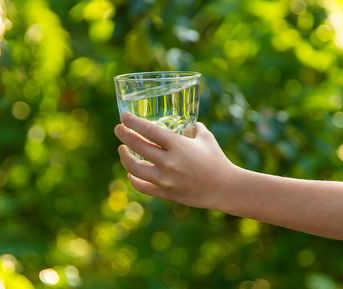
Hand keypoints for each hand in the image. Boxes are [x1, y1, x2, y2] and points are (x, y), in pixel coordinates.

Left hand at [114, 112, 241, 209]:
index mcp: (178, 145)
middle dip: (124, 135)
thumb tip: (186, 121)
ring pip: (134, 168)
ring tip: (122, 149)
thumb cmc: (216, 159)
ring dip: (124, 157)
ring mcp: (165, 180)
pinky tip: (130, 173)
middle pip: (138, 146)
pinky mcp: (165, 193)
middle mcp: (169, 162)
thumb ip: (193, 127)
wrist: (225, 188)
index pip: (149, 130)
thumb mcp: (205, 138)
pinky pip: (142, 186)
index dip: (133, 122)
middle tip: (118, 129)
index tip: (124, 117)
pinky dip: (133, 179)